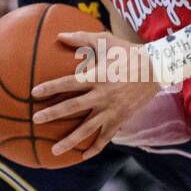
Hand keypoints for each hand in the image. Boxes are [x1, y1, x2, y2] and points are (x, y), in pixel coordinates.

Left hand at [31, 31, 159, 158]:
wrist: (156, 69)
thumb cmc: (128, 52)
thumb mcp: (106, 41)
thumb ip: (82, 38)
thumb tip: (59, 35)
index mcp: (97, 76)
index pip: (69, 83)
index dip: (51, 87)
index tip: (34, 92)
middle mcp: (102, 95)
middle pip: (73, 106)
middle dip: (53, 114)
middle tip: (35, 120)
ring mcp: (111, 110)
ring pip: (88, 128)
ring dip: (70, 140)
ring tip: (54, 150)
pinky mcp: (120, 119)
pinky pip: (106, 137)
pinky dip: (95, 147)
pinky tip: (83, 156)